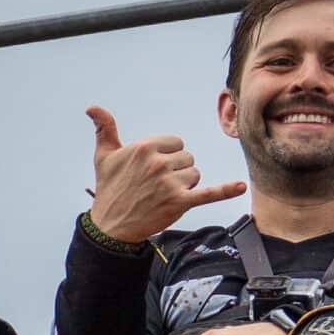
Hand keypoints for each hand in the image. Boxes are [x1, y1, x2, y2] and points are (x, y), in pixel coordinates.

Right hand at [85, 105, 245, 243]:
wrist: (110, 226)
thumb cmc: (109, 189)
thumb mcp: (104, 156)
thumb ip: (104, 128)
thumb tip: (92, 107)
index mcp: (145, 147)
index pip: (175, 143)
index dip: (167, 155)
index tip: (152, 168)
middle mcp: (158, 163)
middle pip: (186, 158)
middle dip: (176, 170)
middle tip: (155, 185)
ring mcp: (170, 183)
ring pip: (195, 174)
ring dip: (184, 184)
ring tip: (163, 194)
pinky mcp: (180, 203)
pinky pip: (208, 193)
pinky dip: (226, 190)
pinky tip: (241, 187)